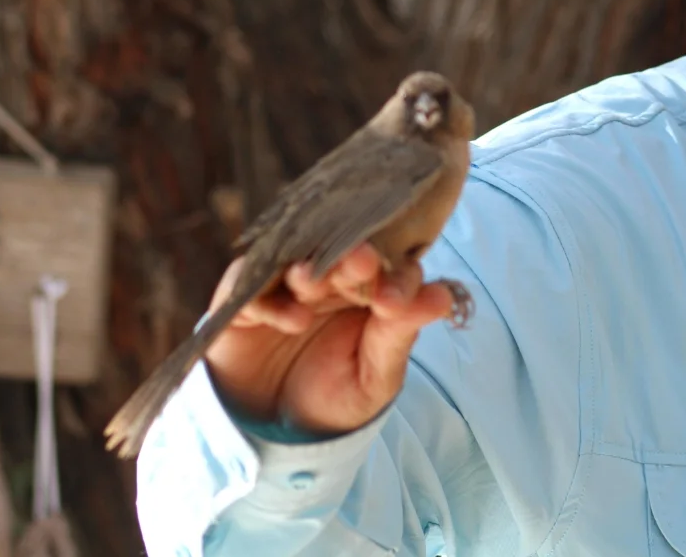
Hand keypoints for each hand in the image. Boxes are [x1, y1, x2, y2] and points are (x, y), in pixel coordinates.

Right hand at [202, 244, 458, 434]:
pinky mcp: (243, 299)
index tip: (394, 302)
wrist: (277, 431)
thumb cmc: (336, 398)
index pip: (393, 269)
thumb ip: (400, 336)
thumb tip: (442, 297)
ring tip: (314, 285)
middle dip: (352, 259)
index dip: (397, 279)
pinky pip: (250, 288)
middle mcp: (331, 278)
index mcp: (372, 290)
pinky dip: (270, 300)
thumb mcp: (375, 377)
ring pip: (297, 262)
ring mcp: (285, 284)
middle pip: (344, 255)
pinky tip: (290, 320)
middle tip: (361, 261)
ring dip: (309, 269)